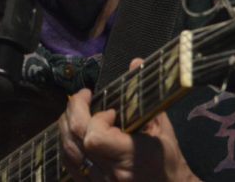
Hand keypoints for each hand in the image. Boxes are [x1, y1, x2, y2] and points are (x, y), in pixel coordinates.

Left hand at [57, 59, 199, 181]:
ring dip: (67, 126)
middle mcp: (113, 174)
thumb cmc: (167, 161)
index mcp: (132, 158)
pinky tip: (74, 132)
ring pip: (67, 151)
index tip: (109, 111)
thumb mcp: (163, 128)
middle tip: (83, 98)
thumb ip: (145, 97)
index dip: (96, 119)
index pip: (95, 138)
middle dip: (74, 111)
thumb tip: (136, 62)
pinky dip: (67, 144)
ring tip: (76, 112)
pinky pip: (69, 164)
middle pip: (77, 140)